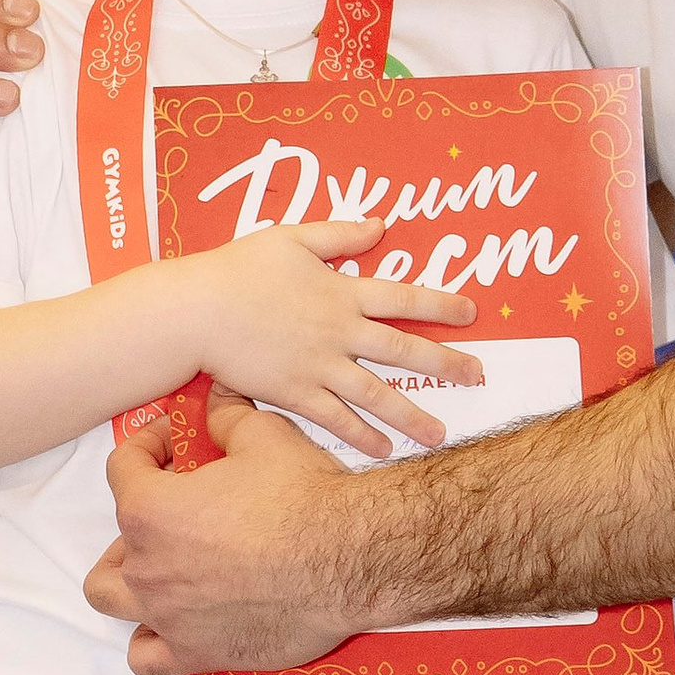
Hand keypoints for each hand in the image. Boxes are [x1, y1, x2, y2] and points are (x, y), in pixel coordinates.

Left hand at [87, 394, 387, 674]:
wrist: (351, 558)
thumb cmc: (306, 498)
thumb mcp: (265, 436)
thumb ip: (228, 417)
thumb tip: (217, 396)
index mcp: (152, 508)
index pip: (123, 468)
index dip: (148, 447)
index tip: (174, 444)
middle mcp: (148, 565)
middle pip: (117, 537)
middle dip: (140, 519)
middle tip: (179, 510)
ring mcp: (167, 614)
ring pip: (112, 598)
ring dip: (128, 580)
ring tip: (160, 568)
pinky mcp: (196, 652)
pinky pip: (145, 658)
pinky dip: (150, 641)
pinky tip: (174, 624)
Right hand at [187, 222, 480, 459]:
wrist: (195, 311)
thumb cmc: (237, 269)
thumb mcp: (291, 238)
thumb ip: (339, 234)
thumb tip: (381, 224)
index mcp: (342, 292)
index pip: (403, 297)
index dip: (441, 304)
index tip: (472, 313)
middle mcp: (339, 331)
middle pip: (404, 350)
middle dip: (446, 363)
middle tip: (478, 375)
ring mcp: (319, 365)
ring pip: (377, 393)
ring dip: (413, 415)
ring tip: (442, 435)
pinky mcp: (296, 393)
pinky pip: (337, 418)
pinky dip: (363, 435)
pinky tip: (385, 450)